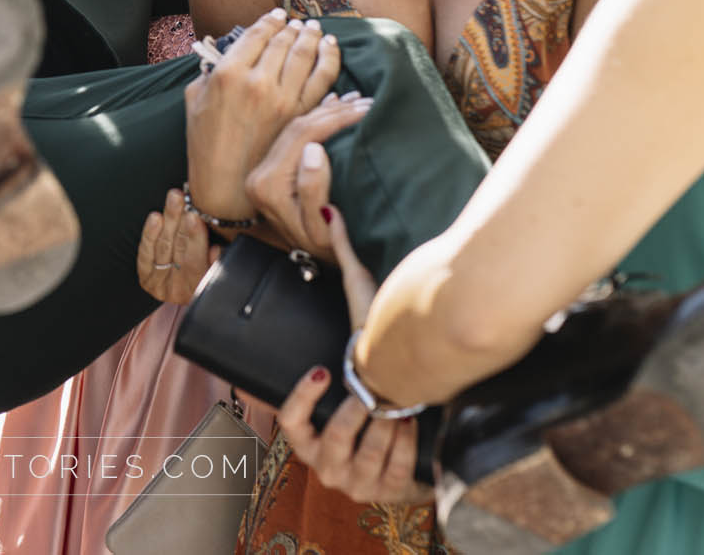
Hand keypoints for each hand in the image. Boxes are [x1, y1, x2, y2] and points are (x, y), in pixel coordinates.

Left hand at [137, 188, 219, 303]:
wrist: (186, 286)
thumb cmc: (208, 270)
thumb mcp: (218, 268)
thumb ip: (218, 262)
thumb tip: (216, 250)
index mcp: (200, 288)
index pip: (195, 261)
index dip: (195, 238)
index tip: (195, 217)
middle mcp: (179, 290)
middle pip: (178, 250)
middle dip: (180, 222)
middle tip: (182, 201)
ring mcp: (160, 285)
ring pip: (163, 247)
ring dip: (168, 220)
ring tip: (173, 199)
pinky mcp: (146, 278)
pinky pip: (146, 253)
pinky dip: (150, 234)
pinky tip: (156, 218)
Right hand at [184, 10, 341, 220]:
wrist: (226, 186)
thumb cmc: (205, 145)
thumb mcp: (195, 102)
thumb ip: (208, 73)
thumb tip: (222, 56)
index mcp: (227, 75)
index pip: (255, 35)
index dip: (269, 21)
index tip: (276, 16)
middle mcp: (257, 83)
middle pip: (282, 42)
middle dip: (292, 27)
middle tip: (298, 22)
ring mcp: (282, 100)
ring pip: (305, 55)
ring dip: (312, 37)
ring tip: (314, 30)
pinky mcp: (300, 116)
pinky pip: (322, 79)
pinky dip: (329, 60)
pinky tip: (330, 49)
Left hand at [243, 94, 371, 253]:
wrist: (311, 265)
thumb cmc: (323, 252)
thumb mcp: (321, 230)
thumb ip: (312, 189)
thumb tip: (313, 149)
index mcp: (268, 185)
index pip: (304, 136)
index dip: (336, 118)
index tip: (366, 109)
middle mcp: (259, 173)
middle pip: (298, 126)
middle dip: (333, 110)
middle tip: (366, 102)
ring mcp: (263, 170)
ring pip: (295, 126)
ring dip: (325, 111)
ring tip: (354, 100)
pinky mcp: (271, 169)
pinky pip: (293, 134)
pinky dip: (315, 118)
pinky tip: (332, 104)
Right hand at [273, 204, 426, 503]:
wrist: (414, 416)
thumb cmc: (376, 367)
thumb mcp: (356, 320)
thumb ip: (342, 262)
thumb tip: (330, 210)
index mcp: (306, 429)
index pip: (288, 421)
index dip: (301, 399)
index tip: (322, 370)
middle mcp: (324, 460)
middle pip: (334, 438)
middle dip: (357, 413)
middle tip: (373, 393)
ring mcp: (352, 481)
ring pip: (367, 453)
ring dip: (387, 426)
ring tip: (403, 405)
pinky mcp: (383, 493)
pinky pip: (393, 469)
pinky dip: (405, 444)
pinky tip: (415, 423)